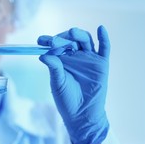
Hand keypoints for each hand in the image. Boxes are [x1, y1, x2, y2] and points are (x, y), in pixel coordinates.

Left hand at [38, 25, 109, 143]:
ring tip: (72, 33)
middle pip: (70, 40)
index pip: (55, 45)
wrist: (82, 114)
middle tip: (54, 42)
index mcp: (61, 59)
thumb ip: (54, 68)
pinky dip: (104, 38)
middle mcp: (75, 55)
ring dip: (78, 35)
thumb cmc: (67, 99)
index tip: (39, 41)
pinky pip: (104, 48)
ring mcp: (88, 58)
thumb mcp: (58, 83)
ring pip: (85, 40)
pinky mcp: (101, 64)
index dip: (48, 41)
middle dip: (62, 38)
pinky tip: (101, 29)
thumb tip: (43, 55)